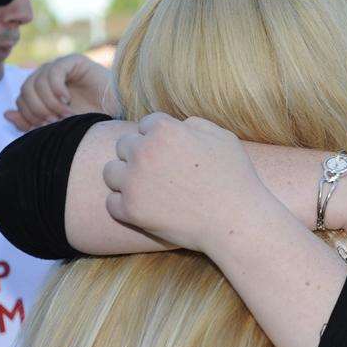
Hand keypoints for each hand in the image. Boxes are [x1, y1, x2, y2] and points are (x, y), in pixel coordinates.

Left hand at [5, 53, 111, 130]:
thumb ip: (32, 122)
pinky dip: (56, 88)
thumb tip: (6, 114)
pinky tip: (67, 99)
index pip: (21, 99)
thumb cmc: (91, 120)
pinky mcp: (74, 61)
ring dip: (49, 102)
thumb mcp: (57, 125)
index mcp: (41, 91)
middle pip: (25, 89)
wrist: (119, 113)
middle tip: (55, 120)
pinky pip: (54, 71)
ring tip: (66, 113)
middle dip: (38, 109)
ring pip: (37, 82)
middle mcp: (48, 76)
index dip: (28, 114)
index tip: (47, 126)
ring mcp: (60, 67)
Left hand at [103, 112, 280, 252]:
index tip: (174, 154)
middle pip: (124, 145)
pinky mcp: (130, 210)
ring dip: (125, 178)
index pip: (146, 124)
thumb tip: (178, 125)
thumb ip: (195, 125)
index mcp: (165, 130)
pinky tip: (147, 208)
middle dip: (140, 156)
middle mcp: (144, 152)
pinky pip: (112, 202)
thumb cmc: (235, 178)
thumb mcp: (224, 138)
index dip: (160, 138)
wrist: (235, 222)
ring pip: (111, 172)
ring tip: (148, 189)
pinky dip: (126, 206)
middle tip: (163, 173)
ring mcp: (133, 182)